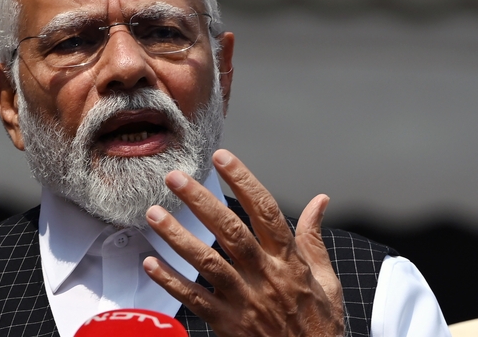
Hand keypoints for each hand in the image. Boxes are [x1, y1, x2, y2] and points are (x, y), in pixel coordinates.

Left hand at [143, 149, 344, 336]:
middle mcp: (266, 277)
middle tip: (175, 178)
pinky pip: (194, 300)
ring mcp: (244, 301)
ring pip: (208, 263)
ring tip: (154, 214)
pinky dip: (171, 281)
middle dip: (201, 202)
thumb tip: (321, 201)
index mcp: (289, 261)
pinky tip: (151, 263)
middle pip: (231, 232)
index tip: (222, 157)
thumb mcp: (326, 280)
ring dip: (178, 237)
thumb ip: (314, 239)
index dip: (243, 181)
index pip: (266, 212)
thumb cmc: (319, 324)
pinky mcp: (227, 324)